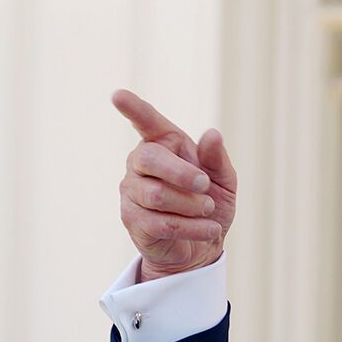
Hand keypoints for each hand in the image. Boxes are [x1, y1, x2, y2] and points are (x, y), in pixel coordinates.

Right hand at [112, 89, 236, 280]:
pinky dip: (192, 228)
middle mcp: (141, 163)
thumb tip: (212, 133)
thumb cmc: (210, 204)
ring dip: (191, 206)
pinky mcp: (132, 219)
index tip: (117, 95)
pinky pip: (161, 223)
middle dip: (183, 174)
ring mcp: (132, 191)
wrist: (202, 246)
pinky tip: (208, 230)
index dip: (133, 108)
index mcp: (165, 144)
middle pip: (150, 159)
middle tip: (205, 186)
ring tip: (208, 211)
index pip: (146, 121)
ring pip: (158, 196)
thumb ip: (217, 159)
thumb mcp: (224, 181)